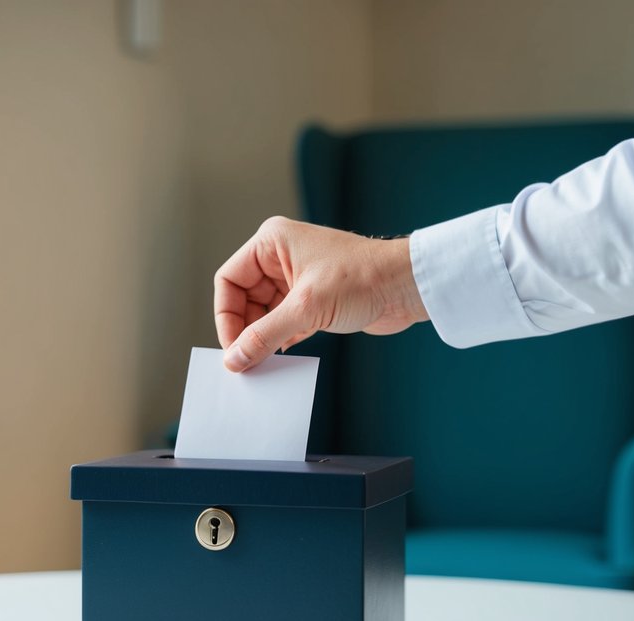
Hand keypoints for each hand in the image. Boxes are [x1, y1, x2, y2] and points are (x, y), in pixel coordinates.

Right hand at [213, 216, 428, 371]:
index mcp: (272, 243)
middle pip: (243, 300)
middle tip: (246, 362)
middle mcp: (281, 258)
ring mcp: (297, 280)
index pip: (229, 281)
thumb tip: (235, 359)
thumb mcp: (306, 308)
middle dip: (244, 331)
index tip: (232, 347)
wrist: (407, 286)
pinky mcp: (313, 300)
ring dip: (262, 339)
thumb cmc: (362, 278)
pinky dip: (279, 341)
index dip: (226, 316)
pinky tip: (280, 359)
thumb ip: (265, 335)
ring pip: (263, 314)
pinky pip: (284, 323)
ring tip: (262, 364)